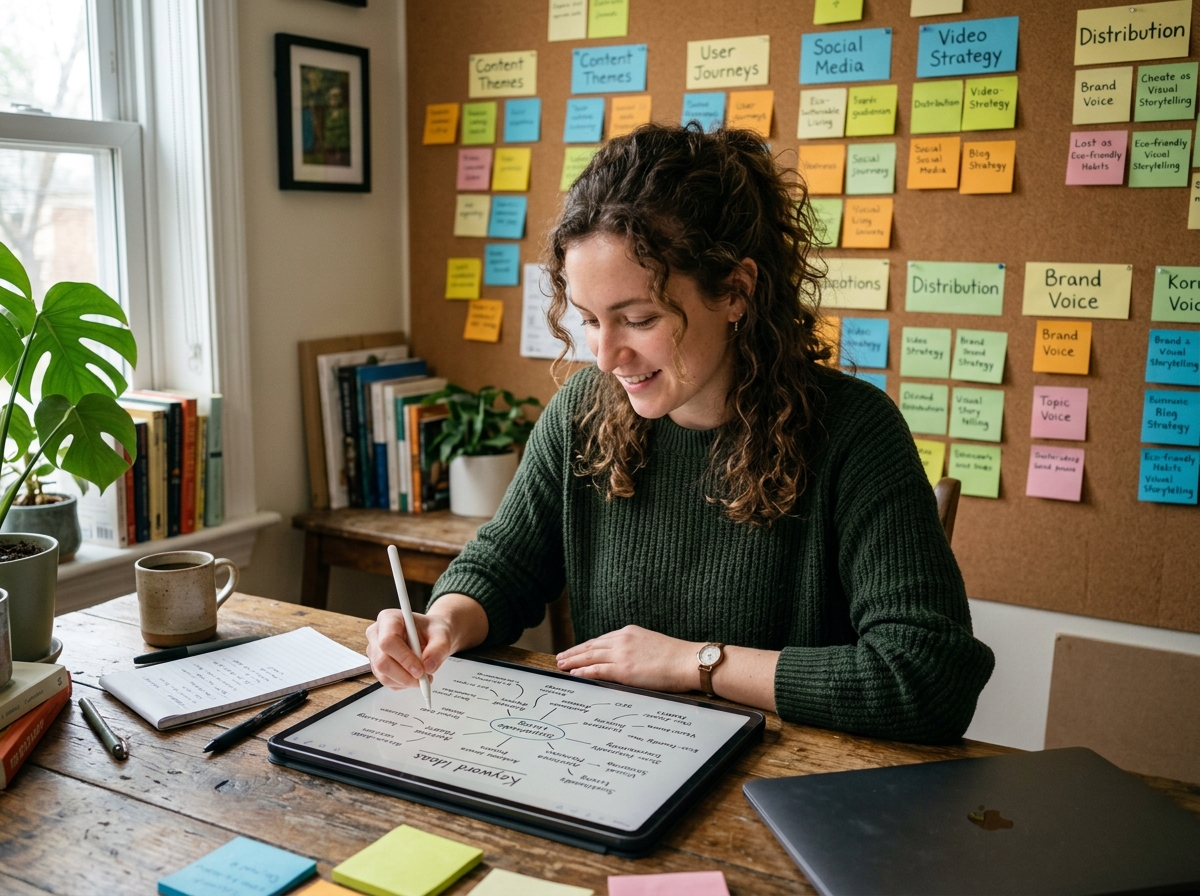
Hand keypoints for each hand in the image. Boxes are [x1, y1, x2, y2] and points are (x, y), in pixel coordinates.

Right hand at [366, 609, 453, 689]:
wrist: (430, 637)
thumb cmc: (432, 631)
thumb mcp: (442, 634)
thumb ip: (439, 648)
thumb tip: (428, 667)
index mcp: (389, 619)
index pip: (388, 641)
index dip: (404, 658)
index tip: (421, 670)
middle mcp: (376, 635)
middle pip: (382, 662)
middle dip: (405, 675)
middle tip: (424, 678)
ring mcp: (374, 652)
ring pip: (384, 676)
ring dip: (406, 681)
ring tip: (424, 676)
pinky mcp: (377, 667)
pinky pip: (387, 682)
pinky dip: (404, 684)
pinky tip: (414, 675)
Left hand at [555, 625, 699, 691]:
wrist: (687, 661)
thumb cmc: (676, 656)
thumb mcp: (652, 644)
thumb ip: (637, 648)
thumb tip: (629, 659)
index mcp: (629, 632)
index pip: (602, 640)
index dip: (587, 646)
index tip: (577, 650)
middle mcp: (622, 640)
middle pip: (591, 646)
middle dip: (575, 652)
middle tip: (561, 657)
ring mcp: (621, 654)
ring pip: (590, 656)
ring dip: (573, 661)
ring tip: (562, 665)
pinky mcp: (623, 669)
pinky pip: (596, 670)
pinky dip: (583, 671)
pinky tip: (574, 674)